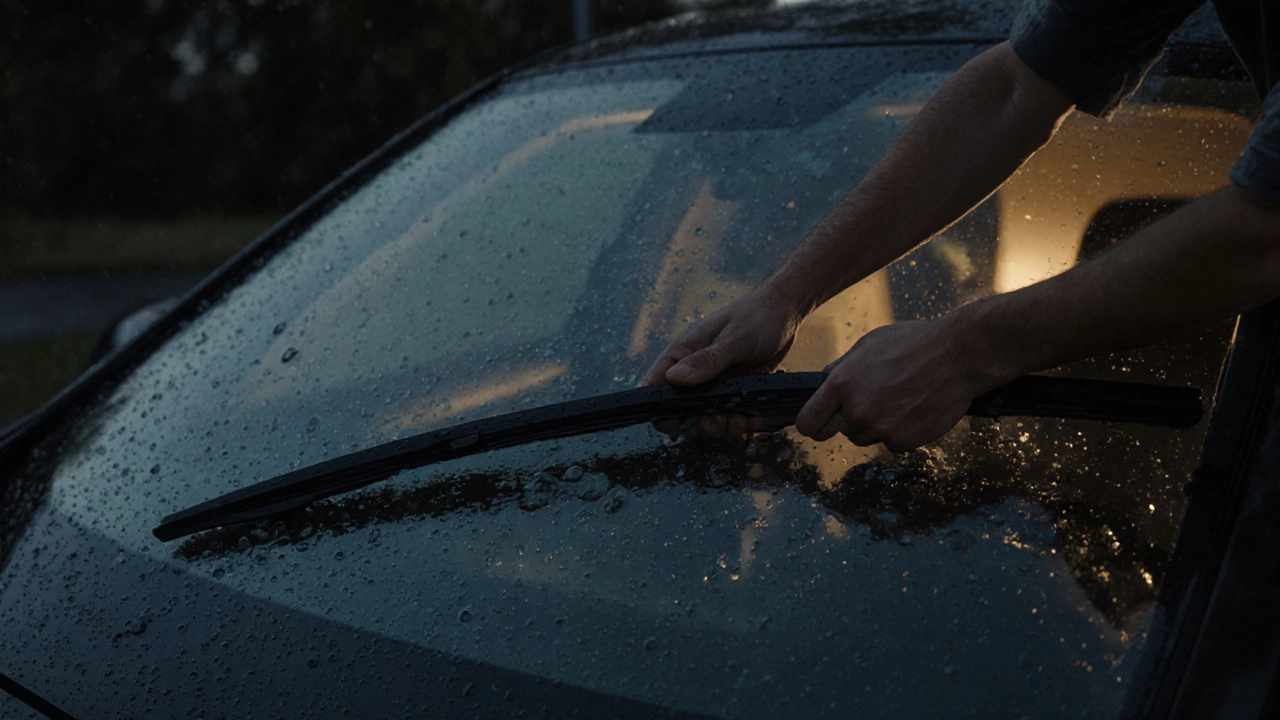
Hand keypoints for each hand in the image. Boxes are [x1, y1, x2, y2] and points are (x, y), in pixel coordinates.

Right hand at [639, 287, 802, 438]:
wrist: (785, 312)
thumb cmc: (757, 317)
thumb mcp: (734, 339)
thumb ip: (706, 360)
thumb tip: (673, 378)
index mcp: (683, 352)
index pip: (656, 385)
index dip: (659, 410)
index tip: (677, 424)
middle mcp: (694, 370)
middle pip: (679, 410)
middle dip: (695, 423)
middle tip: (715, 422)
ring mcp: (714, 383)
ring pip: (704, 416)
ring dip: (719, 426)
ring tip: (737, 421)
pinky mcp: (733, 391)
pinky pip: (729, 415)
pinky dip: (739, 422)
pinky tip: (753, 418)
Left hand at [794, 318, 989, 452]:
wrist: (959, 356)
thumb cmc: (913, 344)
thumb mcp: (868, 344)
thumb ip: (840, 367)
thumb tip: (822, 383)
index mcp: (841, 384)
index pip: (807, 422)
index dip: (810, 423)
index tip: (817, 421)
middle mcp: (857, 410)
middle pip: (832, 433)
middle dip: (840, 422)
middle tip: (861, 406)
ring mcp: (880, 429)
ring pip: (861, 438)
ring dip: (870, 426)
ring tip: (893, 400)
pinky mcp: (903, 441)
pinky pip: (889, 443)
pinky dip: (896, 432)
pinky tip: (911, 409)